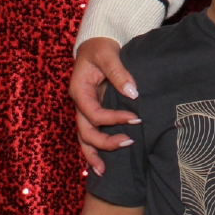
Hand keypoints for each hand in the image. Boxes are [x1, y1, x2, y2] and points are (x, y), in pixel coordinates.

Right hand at [70, 37, 141, 174]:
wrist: (97, 43)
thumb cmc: (100, 47)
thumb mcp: (108, 54)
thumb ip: (119, 72)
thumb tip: (132, 92)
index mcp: (79, 90)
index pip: (93, 112)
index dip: (113, 119)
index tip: (135, 118)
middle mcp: (79, 103)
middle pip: (85, 131)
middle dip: (104, 141)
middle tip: (129, 142)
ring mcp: (85, 109)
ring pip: (84, 137)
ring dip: (94, 153)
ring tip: (104, 171)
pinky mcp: (92, 111)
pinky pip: (90, 133)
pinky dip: (95, 149)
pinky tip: (102, 165)